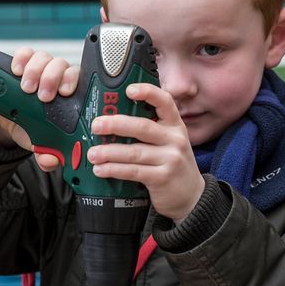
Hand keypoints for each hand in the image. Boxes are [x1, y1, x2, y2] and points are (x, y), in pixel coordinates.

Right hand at [0, 47, 79, 171]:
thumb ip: (47, 154)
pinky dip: (21, 58)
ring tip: (26, 88)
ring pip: (45, 57)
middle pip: (62, 66)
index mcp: (70, 96)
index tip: (65, 93)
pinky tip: (16, 70)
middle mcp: (58, 78)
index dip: (74, 82)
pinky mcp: (23, 63)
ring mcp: (42, 68)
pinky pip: (26, 52)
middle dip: (52, 78)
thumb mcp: (39, 144)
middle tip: (42, 96)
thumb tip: (52, 162)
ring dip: (36, 70)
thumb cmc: (33, 129)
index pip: (80, 80)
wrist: (10, 123)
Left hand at [87, 82, 204, 222]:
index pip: (164, 102)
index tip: (129, 90)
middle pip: (143, 127)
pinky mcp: (163, 178)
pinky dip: (114, 170)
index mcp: (175, 125)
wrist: (191, 195)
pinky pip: (133, 171)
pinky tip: (101, 169)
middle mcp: (175, 139)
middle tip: (96, 125)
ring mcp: (171, 159)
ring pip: (134, 152)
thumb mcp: (169, 142)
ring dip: (109, 152)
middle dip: (116, 125)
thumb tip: (112, 119)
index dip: (147, 92)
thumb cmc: (172, 164)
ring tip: (93, 153)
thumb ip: (150, 130)